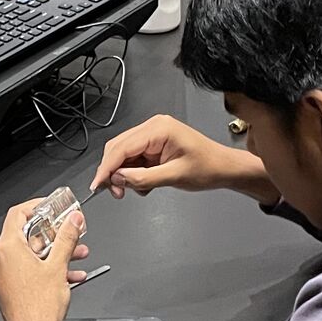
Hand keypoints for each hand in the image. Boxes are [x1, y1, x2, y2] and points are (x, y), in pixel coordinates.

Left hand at [0, 202, 88, 320]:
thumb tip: (73, 220)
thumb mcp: (59, 266)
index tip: (53, 206)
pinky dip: (49, 268)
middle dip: (54, 233)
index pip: (18, 214)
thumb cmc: (38, 310)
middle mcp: (1, 260)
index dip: (38, 206)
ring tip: (77, 253)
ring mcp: (4, 275)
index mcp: (7, 249)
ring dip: (56, 252)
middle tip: (71, 230)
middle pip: (27, 234)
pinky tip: (72, 273)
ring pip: (31, 254)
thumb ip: (67, 237)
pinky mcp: (10, 288)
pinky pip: (30, 270)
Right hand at [91, 114, 278, 203]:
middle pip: (119, 148)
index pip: (122, 147)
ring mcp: (153, 135)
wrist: (224, 168)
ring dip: (125, 175)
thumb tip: (117, 179)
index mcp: (159, 129)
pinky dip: (134, 173)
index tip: (97, 185)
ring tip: (137, 190)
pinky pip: (135, 159)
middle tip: (117, 193)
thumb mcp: (174, 176)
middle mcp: (153, 127)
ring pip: (125, 155)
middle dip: (114, 172)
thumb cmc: (208, 168)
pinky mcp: (155, 144)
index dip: (107, 167)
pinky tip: (145, 185)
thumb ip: (143, 178)